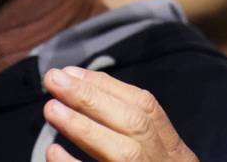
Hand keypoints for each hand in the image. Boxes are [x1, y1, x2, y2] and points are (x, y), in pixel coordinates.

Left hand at [43, 66, 198, 161]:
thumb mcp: (159, 160)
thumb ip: (133, 136)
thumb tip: (83, 92)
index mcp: (176, 155)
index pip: (147, 110)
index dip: (109, 88)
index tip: (72, 72)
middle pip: (135, 125)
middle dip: (93, 98)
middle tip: (53, 80)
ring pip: (124, 155)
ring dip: (85, 128)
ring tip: (50, 109)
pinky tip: (53, 154)